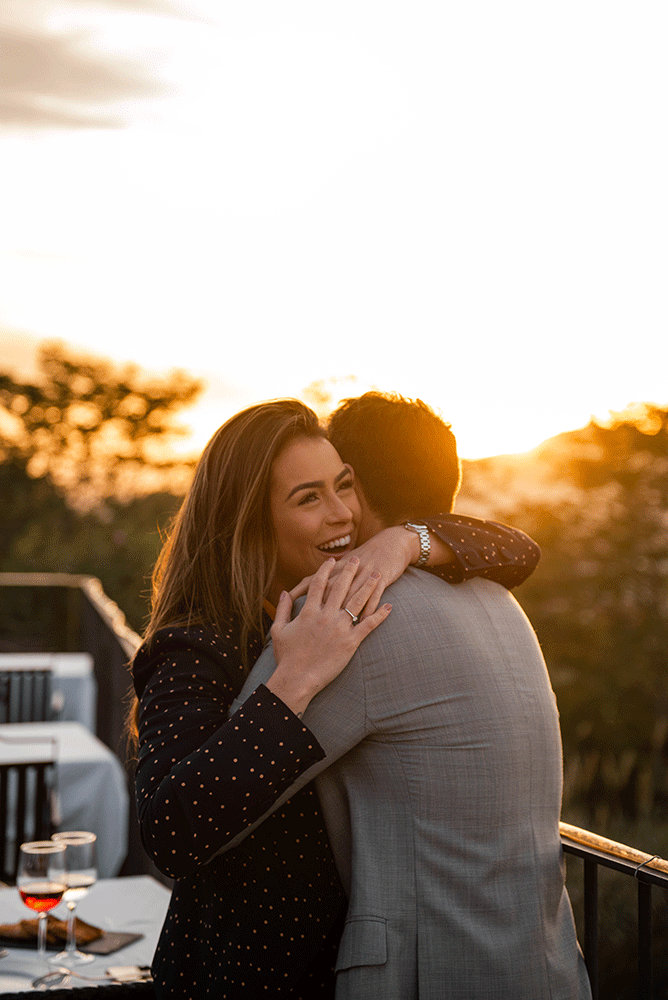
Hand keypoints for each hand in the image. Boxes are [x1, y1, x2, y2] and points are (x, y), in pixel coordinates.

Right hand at [266, 556, 391, 717]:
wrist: (297, 679)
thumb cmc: (286, 656)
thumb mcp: (279, 630)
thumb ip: (283, 609)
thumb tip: (285, 593)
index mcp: (309, 611)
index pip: (319, 584)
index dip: (326, 570)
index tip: (332, 560)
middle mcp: (325, 616)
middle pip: (341, 587)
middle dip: (350, 571)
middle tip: (358, 559)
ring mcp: (339, 628)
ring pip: (357, 601)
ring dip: (368, 586)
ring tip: (377, 574)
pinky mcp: (351, 642)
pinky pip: (368, 625)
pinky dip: (379, 615)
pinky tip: (389, 606)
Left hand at [289, 527, 416, 614]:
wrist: (393, 543)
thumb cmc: (367, 555)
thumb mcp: (347, 561)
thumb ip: (328, 574)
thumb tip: (310, 588)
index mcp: (337, 567)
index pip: (314, 580)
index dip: (299, 590)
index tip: (287, 604)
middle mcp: (348, 571)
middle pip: (330, 590)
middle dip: (318, 607)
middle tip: (306, 624)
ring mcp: (365, 574)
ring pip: (352, 595)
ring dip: (343, 612)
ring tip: (333, 630)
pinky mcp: (382, 578)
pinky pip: (374, 597)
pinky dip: (368, 610)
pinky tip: (362, 623)